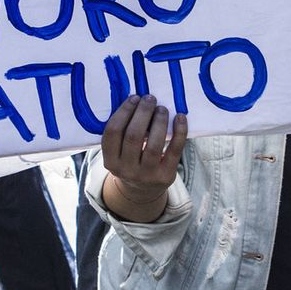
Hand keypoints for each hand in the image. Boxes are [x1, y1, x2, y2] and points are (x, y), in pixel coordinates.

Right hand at [100, 95, 186, 221]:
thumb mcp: (119, 153)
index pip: (112, 132)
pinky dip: (179, 132)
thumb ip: (123, 133)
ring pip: (154, 144)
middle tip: (150, 98)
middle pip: (133, 136)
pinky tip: (180, 117)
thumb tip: (138, 101)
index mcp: (110, 161)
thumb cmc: (130, 161)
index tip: (134, 98)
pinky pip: (174, 151)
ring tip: (162, 108)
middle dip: (143, 113)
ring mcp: (146, 175)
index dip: (123, 112)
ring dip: (159, 121)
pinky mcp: (166, 176)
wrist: (143, 192)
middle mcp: (126, 170)